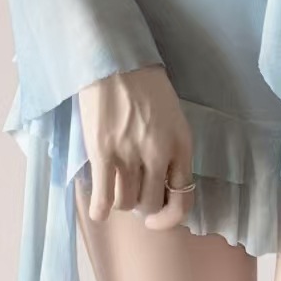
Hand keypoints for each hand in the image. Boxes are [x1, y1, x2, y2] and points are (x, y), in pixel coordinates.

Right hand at [76, 63, 195, 229]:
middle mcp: (159, 154)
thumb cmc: (145, 85)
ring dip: (120, 201)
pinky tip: (98, 207)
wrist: (115, 61)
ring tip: (114, 187)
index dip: (168, 218)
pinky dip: (99, 209)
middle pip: (150, 204)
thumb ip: (171, 149)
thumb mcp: (173, 117)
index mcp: (181, 145)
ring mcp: (130, 155)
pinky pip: (102, 199)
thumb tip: (160, 184)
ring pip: (126, 203)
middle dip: (141, 205)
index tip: (156, 218)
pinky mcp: (103, 153)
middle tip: (131, 191)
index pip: (183, 200)